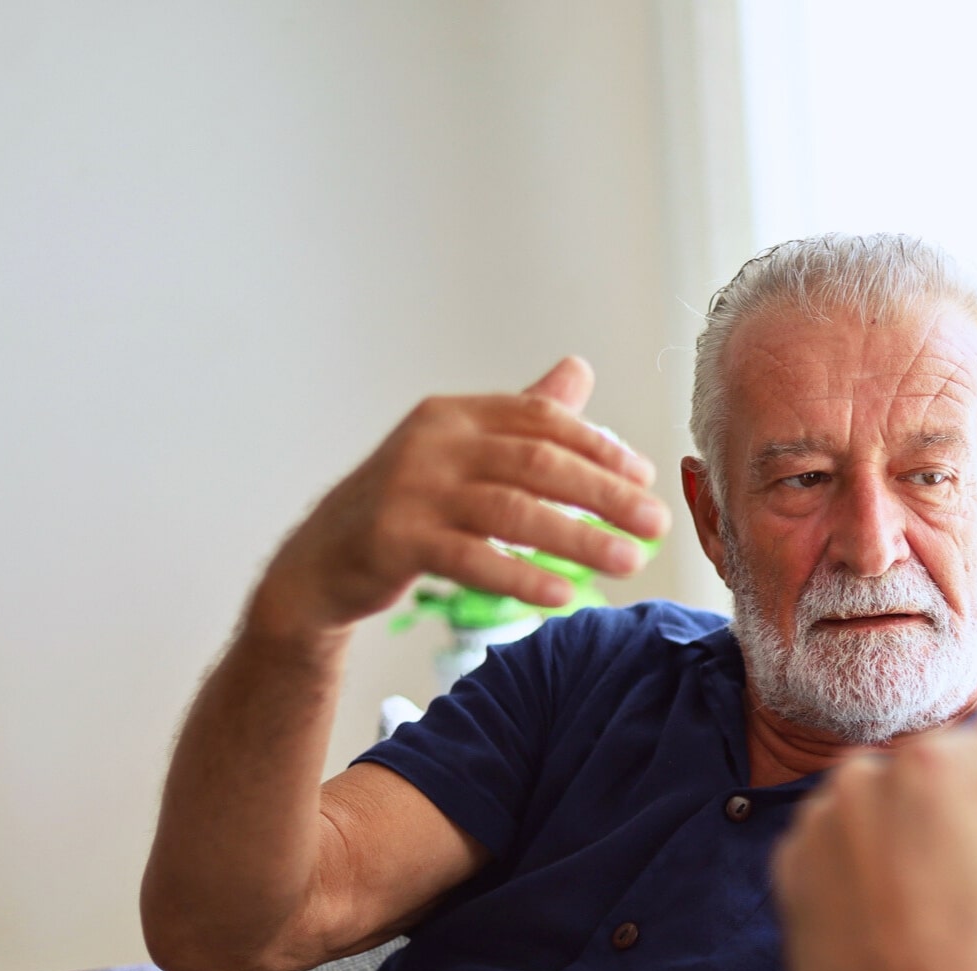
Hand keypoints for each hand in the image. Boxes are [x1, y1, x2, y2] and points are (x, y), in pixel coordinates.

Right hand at [250, 357, 670, 641]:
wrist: (321, 559)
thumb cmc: (407, 504)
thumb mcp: (462, 452)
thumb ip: (521, 417)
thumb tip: (578, 370)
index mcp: (457, 416)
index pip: (542, 420)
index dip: (600, 447)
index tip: (646, 478)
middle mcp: (434, 443)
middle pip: (537, 462)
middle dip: (605, 493)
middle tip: (656, 523)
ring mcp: (410, 490)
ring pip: (512, 512)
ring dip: (579, 538)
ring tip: (630, 562)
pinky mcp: (393, 540)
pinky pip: (470, 558)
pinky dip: (520, 576)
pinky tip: (562, 594)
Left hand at [772, 713, 976, 970]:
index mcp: (934, 758)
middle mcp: (863, 773)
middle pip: (933, 773)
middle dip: (955, 814)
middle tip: (971, 891)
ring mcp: (818, 822)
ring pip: (886, 807)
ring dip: (907, 840)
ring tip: (928, 912)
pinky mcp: (788, 865)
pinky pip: (844, 846)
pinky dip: (866, 871)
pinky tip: (889, 920)